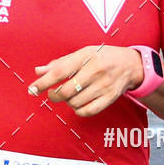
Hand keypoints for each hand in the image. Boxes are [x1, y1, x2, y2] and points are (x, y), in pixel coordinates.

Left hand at [27, 45, 143, 116]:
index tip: (32, 90)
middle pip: (66, 91)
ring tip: (70, 95)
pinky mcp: (110, 98)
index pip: (59, 71)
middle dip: (54, 95)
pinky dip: (78, 110)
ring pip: (75, 102)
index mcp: (86, 56)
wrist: (131, 64)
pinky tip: (78, 104)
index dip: (43, 82)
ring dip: (67, 102)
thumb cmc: (102, 57)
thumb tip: (38, 71)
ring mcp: (104, 86)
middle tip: (52, 94)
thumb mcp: (82, 53)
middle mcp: (95, 71)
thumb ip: (60, 63)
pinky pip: (88, 111)